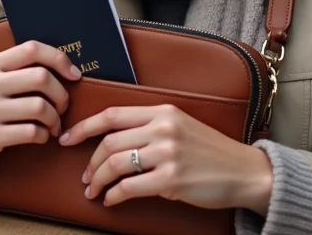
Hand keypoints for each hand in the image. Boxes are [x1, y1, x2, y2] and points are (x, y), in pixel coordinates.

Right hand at [0, 41, 80, 182]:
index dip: (60, 59)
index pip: (33, 49)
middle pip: (42, 78)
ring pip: (41, 107)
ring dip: (55, 118)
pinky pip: (32, 133)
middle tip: (63, 105)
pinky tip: (40, 136)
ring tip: (52, 124)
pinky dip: (44, 135)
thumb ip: (15, 69)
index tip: (73, 75)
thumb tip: (60, 67)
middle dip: (61, 94)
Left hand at [59, 105, 273, 214]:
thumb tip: (112, 137)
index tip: (67, 138)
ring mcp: (168, 154)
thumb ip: (150, 126)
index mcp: (162, 111)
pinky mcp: (172, 180)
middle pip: (109, 142)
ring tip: (94, 190)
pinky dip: (114, 195)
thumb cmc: (210, 151)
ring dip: (98, 180)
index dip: (84, 127)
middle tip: (84, 176)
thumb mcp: (180, 125)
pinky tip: (111, 200)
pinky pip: (129, 187)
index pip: (112, 114)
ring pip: (115, 164)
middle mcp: (163, 128)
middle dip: (90, 162)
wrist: (244, 172)